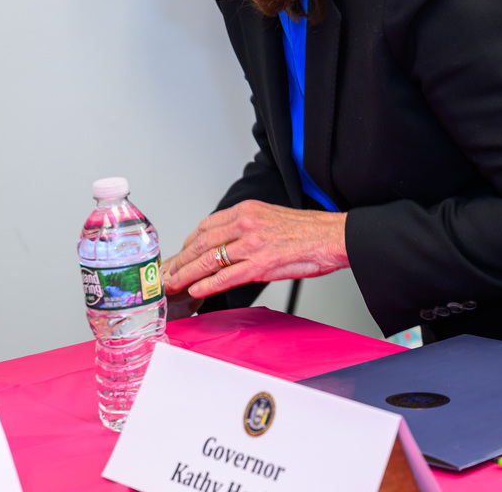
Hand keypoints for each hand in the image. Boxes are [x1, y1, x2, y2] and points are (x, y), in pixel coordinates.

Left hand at [162, 200, 348, 300]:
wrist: (334, 236)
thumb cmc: (308, 232)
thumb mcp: (270, 219)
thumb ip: (246, 230)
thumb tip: (227, 248)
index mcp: (247, 210)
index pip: (206, 226)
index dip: (187, 242)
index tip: (179, 255)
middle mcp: (246, 223)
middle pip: (201, 242)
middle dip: (181, 260)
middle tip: (167, 273)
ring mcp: (252, 243)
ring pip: (209, 259)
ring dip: (187, 274)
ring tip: (173, 285)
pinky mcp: (262, 263)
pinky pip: (227, 276)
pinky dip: (208, 284)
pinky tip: (196, 291)